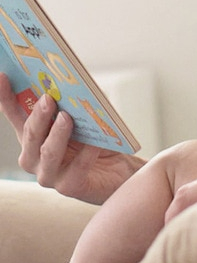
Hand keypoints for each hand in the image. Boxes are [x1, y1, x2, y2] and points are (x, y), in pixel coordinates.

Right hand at [0, 73, 142, 203]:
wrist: (120, 173)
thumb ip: (74, 106)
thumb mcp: (84, 120)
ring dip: (57, 134)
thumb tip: (73, 83)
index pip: (16, 115)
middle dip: (38, 116)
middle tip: (48, 98)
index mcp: (35, 138)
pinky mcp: (71, 187)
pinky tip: (96, 141)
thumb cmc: (99, 143)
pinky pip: (77, 168)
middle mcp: (35, 158)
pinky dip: (87, 153)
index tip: (3, 75)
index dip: (6, 97)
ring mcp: (50, 175)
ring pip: (48, 154)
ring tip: (66, 117)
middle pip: (30, 136)